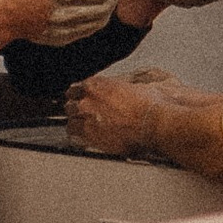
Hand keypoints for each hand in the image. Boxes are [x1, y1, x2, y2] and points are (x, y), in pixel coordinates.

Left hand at [67, 69, 182, 157]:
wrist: (153, 123)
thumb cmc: (148, 105)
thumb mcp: (132, 87)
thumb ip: (117, 89)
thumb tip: (120, 91)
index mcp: (96, 85)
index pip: (75, 89)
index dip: (78, 96)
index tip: (80, 100)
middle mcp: (87, 100)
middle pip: (69, 105)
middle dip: (76, 110)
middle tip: (83, 115)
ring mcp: (86, 117)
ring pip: (70, 120)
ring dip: (76, 123)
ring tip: (82, 128)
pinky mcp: (90, 135)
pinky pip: (75, 135)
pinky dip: (79, 136)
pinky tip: (83, 137)